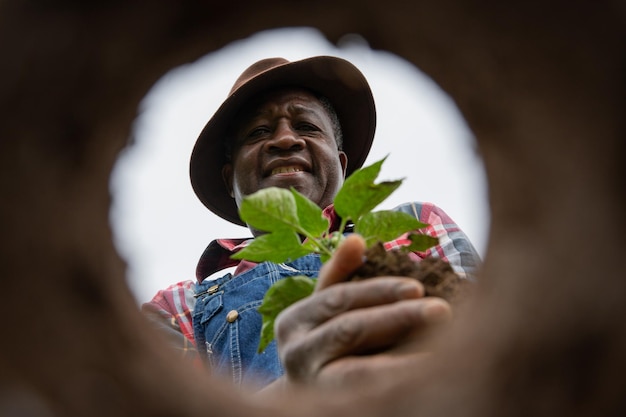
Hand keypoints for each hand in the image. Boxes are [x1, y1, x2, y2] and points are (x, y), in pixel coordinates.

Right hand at [272, 234, 451, 387]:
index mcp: (293, 320)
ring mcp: (309, 384)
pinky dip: (400, 380)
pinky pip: (369, 393)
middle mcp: (294, 352)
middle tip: (441, 310)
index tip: (418, 287)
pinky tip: (429, 373)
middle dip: (398, 317)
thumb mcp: (327, 309)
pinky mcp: (329, 407)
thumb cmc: (325, 344)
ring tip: (445, 344)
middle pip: (350, 328)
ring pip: (359, 367)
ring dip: (405, 352)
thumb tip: (356, 239)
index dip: (379, 290)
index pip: (339, 297)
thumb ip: (341, 275)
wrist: (308, 401)